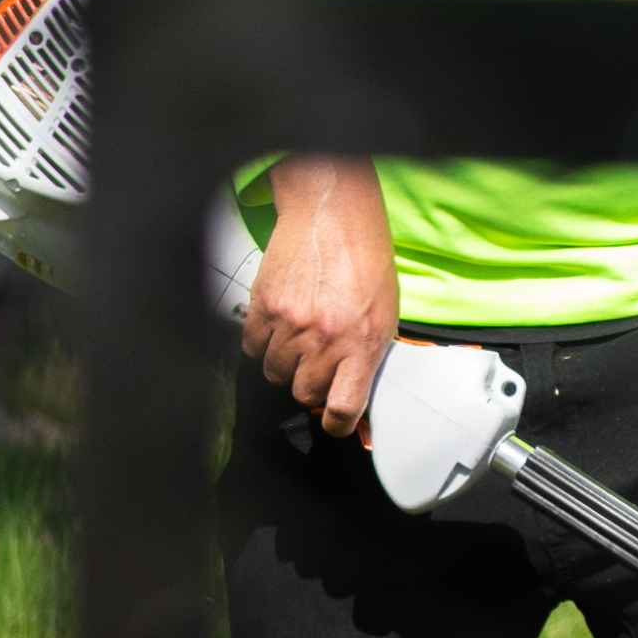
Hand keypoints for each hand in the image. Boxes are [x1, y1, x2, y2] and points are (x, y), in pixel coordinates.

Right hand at [245, 157, 400, 433]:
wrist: (333, 214)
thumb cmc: (365, 259)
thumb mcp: (385, 314)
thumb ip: (368, 356)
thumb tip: (354, 391)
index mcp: (362, 344)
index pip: (343, 409)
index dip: (338, 424)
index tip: (334, 421)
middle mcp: (325, 339)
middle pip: (303, 394)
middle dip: (310, 385)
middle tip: (318, 364)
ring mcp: (291, 324)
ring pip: (275, 373)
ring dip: (285, 363)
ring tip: (299, 338)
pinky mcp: (264, 306)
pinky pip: (252, 347)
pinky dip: (262, 343)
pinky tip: (278, 325)